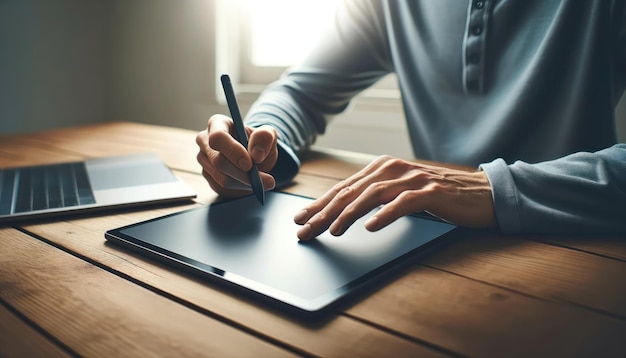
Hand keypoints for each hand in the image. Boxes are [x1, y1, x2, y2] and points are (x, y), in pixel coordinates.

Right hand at [196, 114, 277, 196]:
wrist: (255, 157)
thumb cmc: (258, 142)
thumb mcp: (268, 135)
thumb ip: (266, 137)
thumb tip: (256, 154)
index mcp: (218, 123)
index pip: (218, 137)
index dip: (233, 151)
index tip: (250, 164)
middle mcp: (205, 140)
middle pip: (218, 161)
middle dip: (243, 173)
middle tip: (264, 179)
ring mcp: (204, 159)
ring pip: (221, 178)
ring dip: (245, 183)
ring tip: (262, 181)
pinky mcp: (207, 175)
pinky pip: (222, 187)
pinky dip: (240, 188)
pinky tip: (251, 183)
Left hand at [294, 155, 495, 240]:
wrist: (482, 193)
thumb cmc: (438, 196)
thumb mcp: (401, 193)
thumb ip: (376, 197)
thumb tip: (343, 212)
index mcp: (383, 168)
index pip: (345, 188)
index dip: (320, 204)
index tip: (300, 219)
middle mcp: (394, 169)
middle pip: (352, 192)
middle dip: (325, 212)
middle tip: (305, 230)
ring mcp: (413, 179)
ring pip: (372, 196)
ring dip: (348, 214)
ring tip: (331, 231)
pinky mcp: (432, 193)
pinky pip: (403, 203)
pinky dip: (385, 215)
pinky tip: (370, 227)